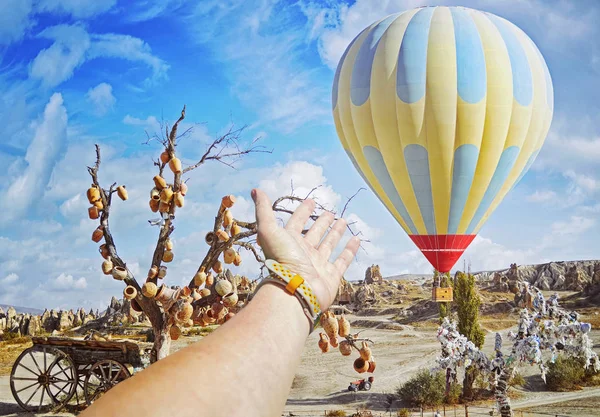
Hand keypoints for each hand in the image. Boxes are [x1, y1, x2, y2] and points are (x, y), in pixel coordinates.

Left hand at [252, 188, 359, 309]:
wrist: (295, 290)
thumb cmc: (282, 259)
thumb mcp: (269, 230)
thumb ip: (263, 210)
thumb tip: (255, 190)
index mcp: (289, 242)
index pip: (297, 222)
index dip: (303, 211)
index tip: (311, 201)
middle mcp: (303, 252)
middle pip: (314, 233)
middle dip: (322, 222)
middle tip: (330, 212)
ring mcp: (318, 265)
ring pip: (329, 245)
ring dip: (335, 233)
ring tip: (343, 221)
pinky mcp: (331, 276)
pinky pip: (343, 261)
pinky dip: (349, 250)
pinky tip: (356, 239)